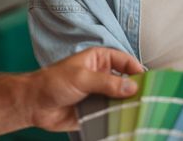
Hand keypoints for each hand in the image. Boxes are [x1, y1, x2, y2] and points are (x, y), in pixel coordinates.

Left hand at [28, 47, 143, 131]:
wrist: (34, 105)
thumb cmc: (53, 82)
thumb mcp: (82, 78)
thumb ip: (107, 82)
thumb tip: (132, 87)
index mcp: (100, 60)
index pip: (125, 61)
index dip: (137, 69)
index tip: (148, 81)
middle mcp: (102, 76)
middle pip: (126, 81)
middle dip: (136, 90)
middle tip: (149, 99)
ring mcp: (100, 94)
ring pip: (121, 99)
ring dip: (128, 106)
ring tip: (142, 113)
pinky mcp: (96, 111)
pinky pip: (112, 114)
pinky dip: (119, 118)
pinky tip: (127, 123)